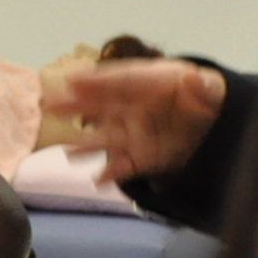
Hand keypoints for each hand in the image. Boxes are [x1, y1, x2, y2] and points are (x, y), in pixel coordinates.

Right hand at [43, 59, 226, 183]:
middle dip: (74, 107)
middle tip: (50, 105)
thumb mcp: (206, 87)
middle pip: (100, 107)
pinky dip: (111, 173)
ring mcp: (132, 135)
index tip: (72, 80)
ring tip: (68, 152)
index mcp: (143, 86)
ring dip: (86, 146)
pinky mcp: (139, 159)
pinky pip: (122, 167)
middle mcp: (130, 110)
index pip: (119, 82)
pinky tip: (98, 180)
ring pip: (105, 140)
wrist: (208, 123)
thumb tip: (194, 78)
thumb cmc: (198, 96)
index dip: (96, 81)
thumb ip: (202, 85)